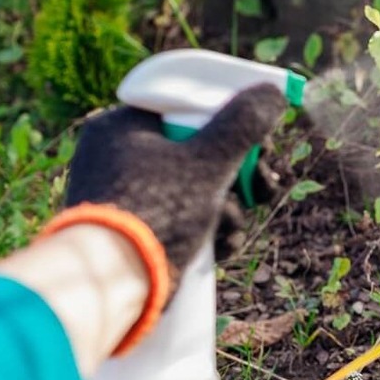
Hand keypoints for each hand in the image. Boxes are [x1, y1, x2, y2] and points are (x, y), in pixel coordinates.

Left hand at [64, 84, 286, 292]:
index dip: (231, 123)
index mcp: (122, 125)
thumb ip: (243, 124)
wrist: (107, 286)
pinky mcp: (137, 231)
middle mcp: (120, 156)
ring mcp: (127, 195)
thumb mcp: (208, 162)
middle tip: (265, 186)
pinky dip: (210, 231)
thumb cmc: (153, 213)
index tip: (261, 143)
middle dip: (240, 174)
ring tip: (233, 227)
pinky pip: (184, 218)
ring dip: (230, 208)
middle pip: (198, 150)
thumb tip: (272, 93)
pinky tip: (223, 247)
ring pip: (197, 188)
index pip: (187, 108)